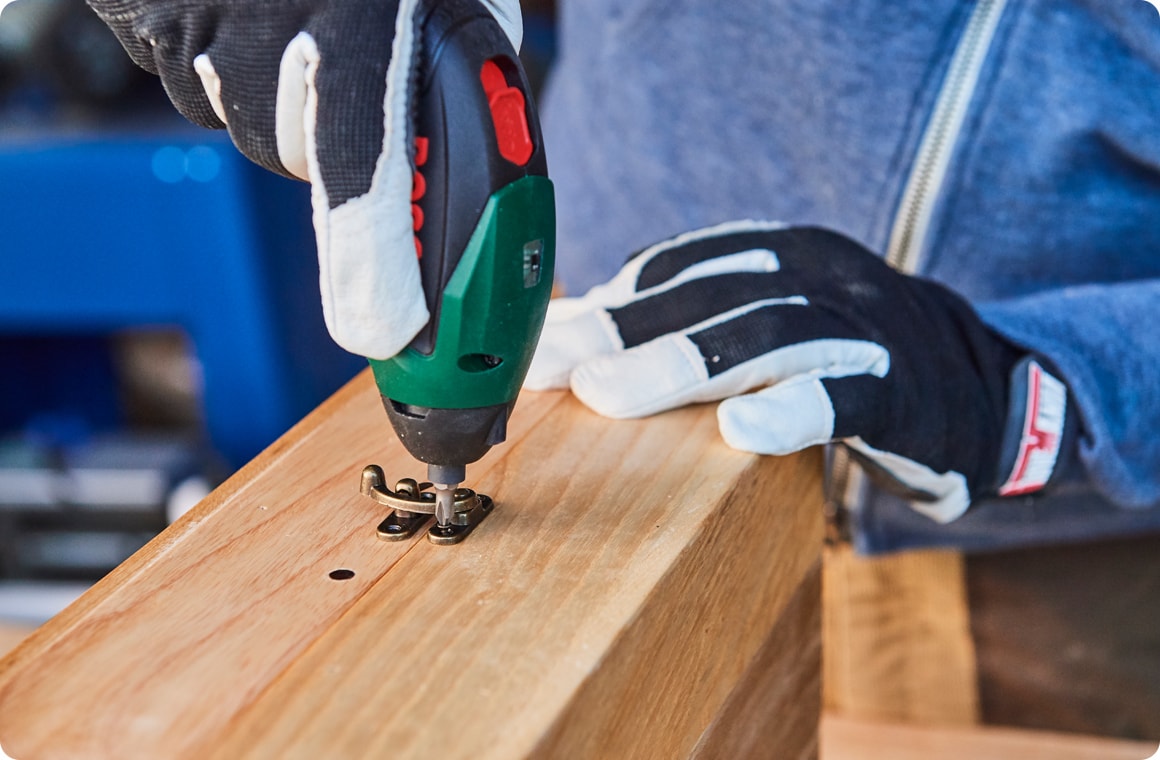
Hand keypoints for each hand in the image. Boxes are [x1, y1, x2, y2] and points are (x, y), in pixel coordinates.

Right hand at [88, 0, 521, 358]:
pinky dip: (229, 68)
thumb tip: (485, 136)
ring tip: (305, 19)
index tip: (383, 335)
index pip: (362, 169)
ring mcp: (198, 31)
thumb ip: (465, 53)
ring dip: (286, 98)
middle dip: (341, 141)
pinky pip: (198, 89)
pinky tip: (252, 14)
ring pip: (254, 126)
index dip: (374, 266)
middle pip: (306, 160)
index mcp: (361, 23)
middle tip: (358, 68)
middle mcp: (271, 34)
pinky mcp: (149, 24)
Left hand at [527, 222, 1076, 522]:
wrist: (985, 387)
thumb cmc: (847, 360)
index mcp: (780, 252)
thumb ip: (696, 320)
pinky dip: (791, 410)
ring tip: (607, 396)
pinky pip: (845, 397)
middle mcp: (819, 273)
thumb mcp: (775, 319)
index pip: (679, 264)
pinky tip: (740, 431)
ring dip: (679, 363)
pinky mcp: (905, 393)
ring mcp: (864, 328)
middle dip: (621, 329)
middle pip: (708, 292)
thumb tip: (587, 336)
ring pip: (766, 332)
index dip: (606, 302)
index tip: (541, 338)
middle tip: (548, 367)